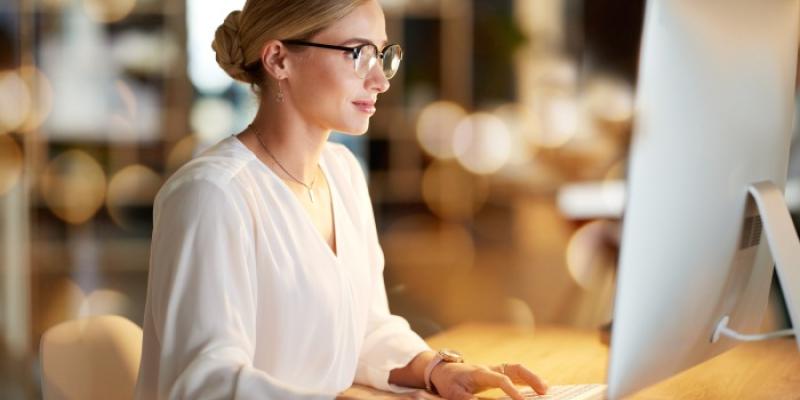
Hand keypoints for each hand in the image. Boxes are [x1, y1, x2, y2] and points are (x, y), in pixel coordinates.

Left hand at [430, 362, 547, 399]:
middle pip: (515, 368)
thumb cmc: (448, 382)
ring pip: (517, 370)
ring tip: (547, 389)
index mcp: (480, 372)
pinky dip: (527, 380)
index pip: (501, 379)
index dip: (513, 390)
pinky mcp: (497, 373)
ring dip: (532, 378)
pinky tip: (538, 388)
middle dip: (531, 378)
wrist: (442, 370)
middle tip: (545, 391)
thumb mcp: (453, 393)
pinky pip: (515, 374)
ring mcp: (495, 370)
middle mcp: (490, 369)